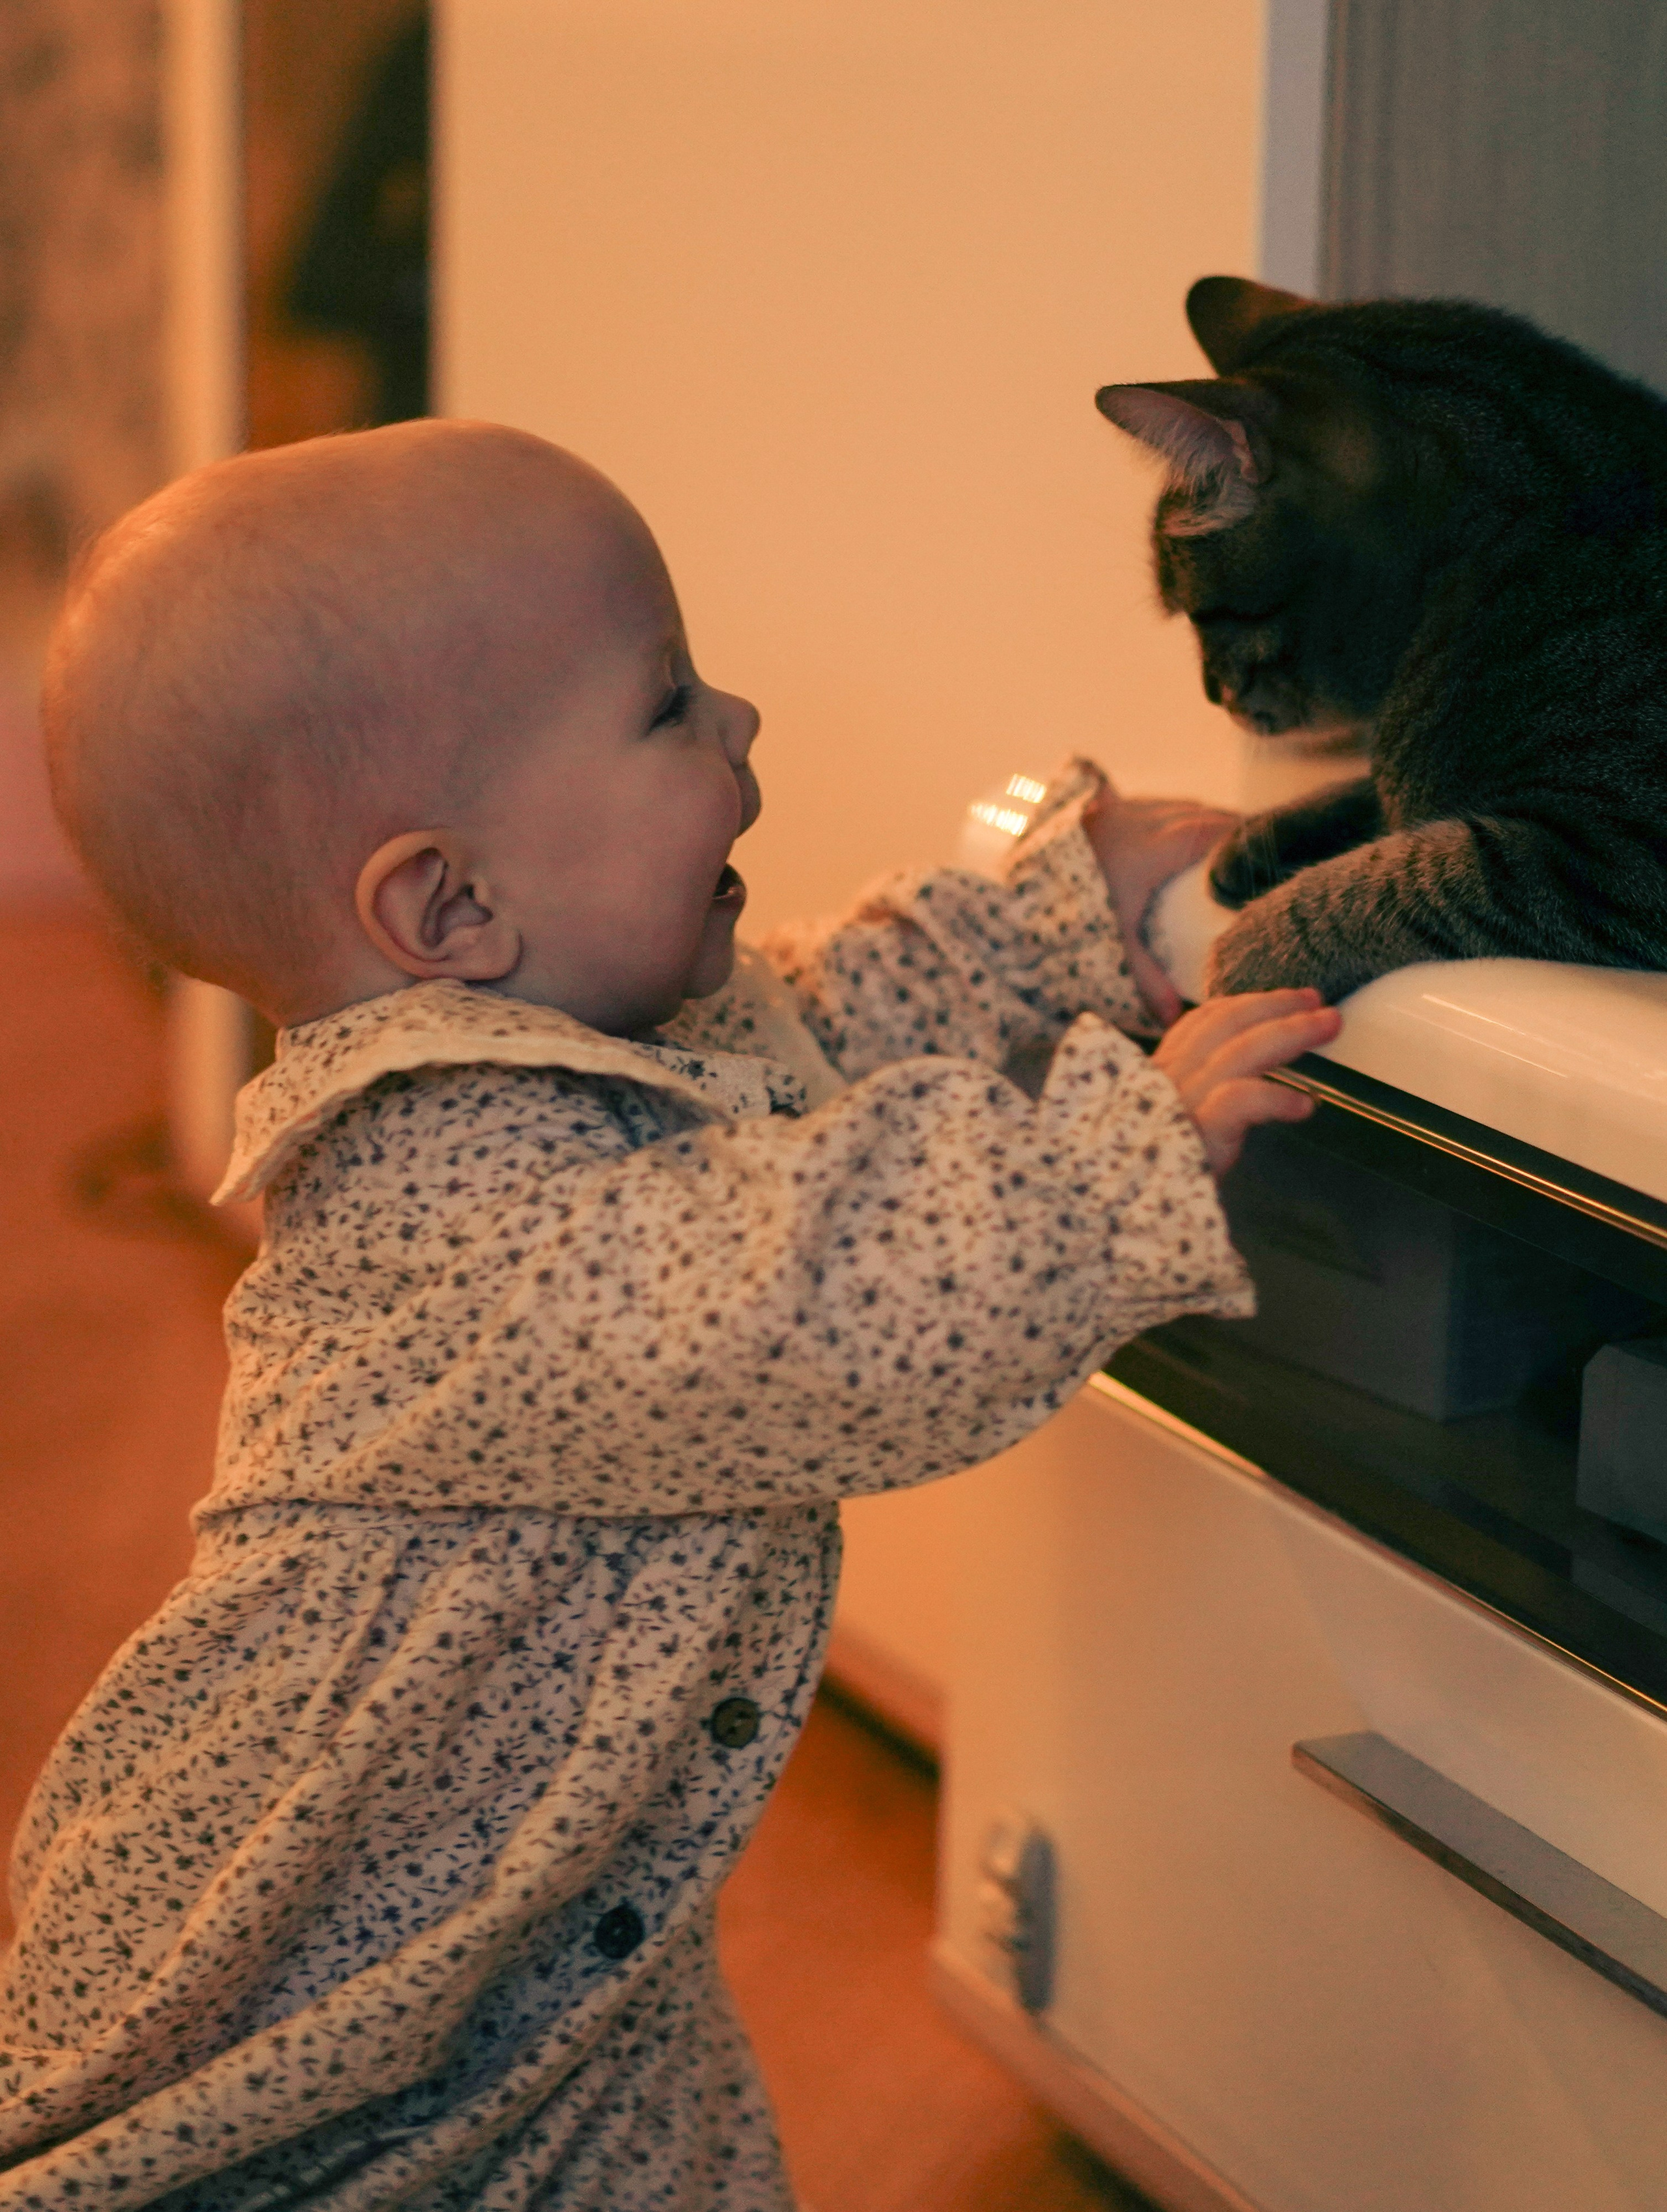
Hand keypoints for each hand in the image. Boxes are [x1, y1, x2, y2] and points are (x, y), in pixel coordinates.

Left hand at [1083, 781, 1241, 1028]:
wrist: (1015, 886)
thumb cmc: (1065, 914)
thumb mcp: (1113, 948)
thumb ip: (1148, 981)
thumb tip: (1178, 1017)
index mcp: (1154, 848)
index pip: (1214, 832)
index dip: (1242, 838)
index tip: (1261, 852)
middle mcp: (1142, 819)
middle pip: (1200, 813)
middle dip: (1227, 826)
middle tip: (1251, 847)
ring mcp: (1120, 808)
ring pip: (1175, 804)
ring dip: (1199, 817)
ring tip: (1220, 837)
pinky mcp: (1100, 806)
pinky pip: (1150, 804)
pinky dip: (1169, 813)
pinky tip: (1173, 827)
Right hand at [1152, 988, 1342, 1177]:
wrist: (1112, 1217)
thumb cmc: (1142, 1177)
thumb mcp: (1161, 1125)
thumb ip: (1192, 1100)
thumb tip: (1240, 1082)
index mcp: (1154, 1073)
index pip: (1200, 1023)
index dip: (1246, 1004)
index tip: (1284, 999)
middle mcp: (1163, 1078)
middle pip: (1227, 1024)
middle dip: (1277, 1007)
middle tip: (1318, 1003)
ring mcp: (1176, 1102)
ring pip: (1241, 1052)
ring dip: (1291, 1033)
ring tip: (1327, 1027)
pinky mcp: (1193, 1132)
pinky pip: (1241, 1100)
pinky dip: (1276, 1097)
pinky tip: (1305, 1105)